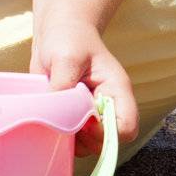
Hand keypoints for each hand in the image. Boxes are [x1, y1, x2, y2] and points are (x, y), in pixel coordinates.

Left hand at [30, 17, 138, 154]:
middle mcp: (108, 105)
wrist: (57, 30)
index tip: (83, 121)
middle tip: (65, 120)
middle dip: (86, 139)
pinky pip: (74, 140)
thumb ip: (64, 86)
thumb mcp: (66, 57)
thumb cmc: (68, 37)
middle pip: (108, 142)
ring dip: (73, 140)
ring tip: (56, 118)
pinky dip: (62, 137)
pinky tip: (51, 120)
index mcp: (116, 90)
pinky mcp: (76, 116)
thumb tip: (57, 115)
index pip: (125, 128)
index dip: (104, 133)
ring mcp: (92, 113)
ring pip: (90, 145)